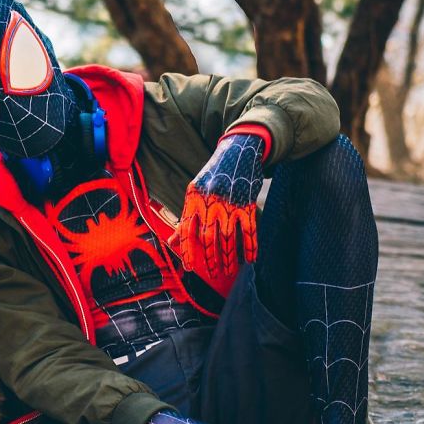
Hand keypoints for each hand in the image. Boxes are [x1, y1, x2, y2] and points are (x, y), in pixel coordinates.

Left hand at [175, 133, 264, 281]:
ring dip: (230, 258)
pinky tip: (251, 259)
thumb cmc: (212, 175)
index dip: (187, 251)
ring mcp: (230, 203)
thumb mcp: (194, 191)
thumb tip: (172, 241)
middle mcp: (210, 202)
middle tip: (214, 274)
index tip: (190, 268)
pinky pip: (249, 230)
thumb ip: (185, 217)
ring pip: (229, 238)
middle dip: (211, 260)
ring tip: (229, 272)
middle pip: (208, 238)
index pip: (187, 230)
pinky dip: (251, 246)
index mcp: (194, 199)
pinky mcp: (248, 203)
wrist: (238, 149)